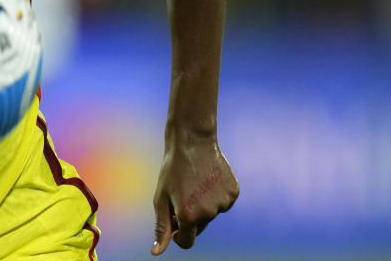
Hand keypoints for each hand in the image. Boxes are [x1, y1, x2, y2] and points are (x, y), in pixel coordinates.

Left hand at [151, 134, 238, 254]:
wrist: (193, 140)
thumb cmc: (173, 169)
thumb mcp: (161, 198)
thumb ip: (161, 227)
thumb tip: (157, 253)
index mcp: (189, 216)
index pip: (186, 242)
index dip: (178, 233)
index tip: (174, 220)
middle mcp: (209, 213)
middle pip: (198, 227)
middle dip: (189, 216)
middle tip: (182, 193)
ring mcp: (223, 203)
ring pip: (211, 214)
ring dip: (203, 205)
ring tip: (194, 182)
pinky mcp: (233, 193)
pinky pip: (222, 202)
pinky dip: (215, 195)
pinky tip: (207, 179)